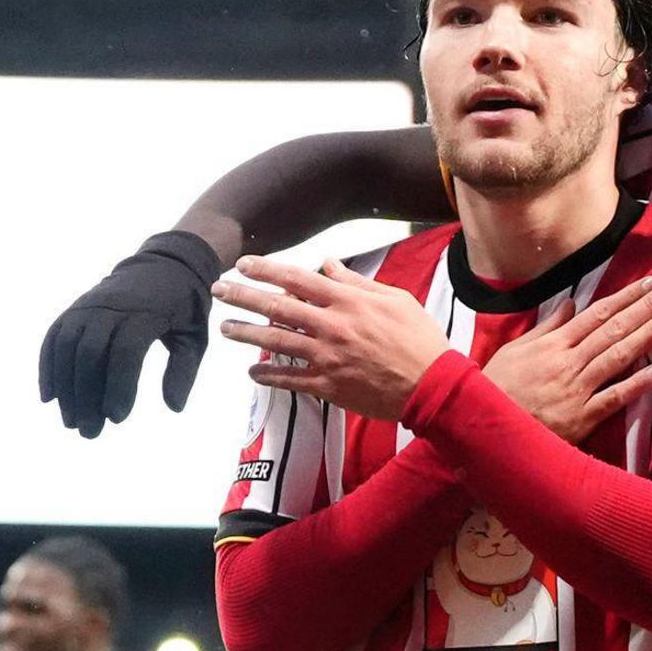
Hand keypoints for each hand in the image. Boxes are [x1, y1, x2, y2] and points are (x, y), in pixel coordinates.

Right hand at [40, 230, 223, 436]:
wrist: (166, 263)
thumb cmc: (184, 306)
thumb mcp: (194, 337)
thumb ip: (184, 371)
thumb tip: (174, 407)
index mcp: (145, 313)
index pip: (124, 352)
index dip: (118, 387)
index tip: (117, 418)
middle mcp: (112, 307)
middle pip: (89, 354)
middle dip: (86, 397)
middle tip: (90, 431)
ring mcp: (90, 305)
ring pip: (67, 347)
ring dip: (65, 388)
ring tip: (71, 421)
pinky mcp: (76, 307)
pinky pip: (55, 336)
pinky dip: (48, 366)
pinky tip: (50, 396)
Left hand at [212, 255, 455, 421]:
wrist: (433, 386)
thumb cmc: (419, 339)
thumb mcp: (394, 299)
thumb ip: (356, 283)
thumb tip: (327, 265)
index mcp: (347, 302)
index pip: (297, 280)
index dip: (266, 270)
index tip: (243, 264)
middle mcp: (332, 327)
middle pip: (277, 308)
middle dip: (243, 297)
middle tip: (218, 291)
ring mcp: (328, 358)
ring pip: (276, 343)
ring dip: (246, 335)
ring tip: (225, 328)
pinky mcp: (329, 386)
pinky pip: (290, 380)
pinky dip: (268, 376)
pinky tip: (252, 373)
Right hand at [481, 270, 651, 446]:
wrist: (484, 428)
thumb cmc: (498, 388)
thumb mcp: (515, 350)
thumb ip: (547, 328)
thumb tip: (571, 306)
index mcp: (554, 344)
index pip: (598, 313)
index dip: (626, 296)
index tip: (649, 282)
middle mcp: (569, 361)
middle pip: (614, 328)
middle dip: (646, 307)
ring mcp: (577, 389)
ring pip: (617, 356)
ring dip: (647, 335)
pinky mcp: (581, 418)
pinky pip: (613, 398)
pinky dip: (635, 384)